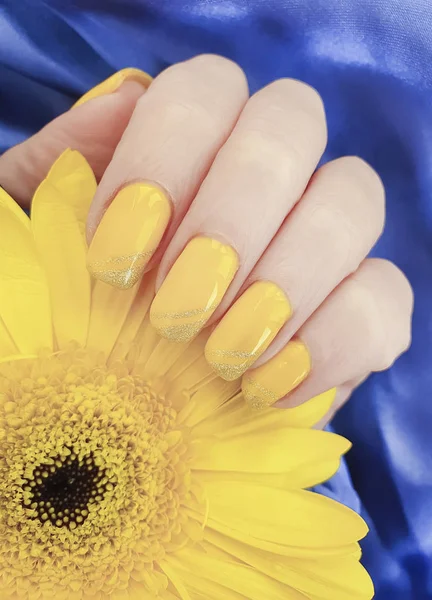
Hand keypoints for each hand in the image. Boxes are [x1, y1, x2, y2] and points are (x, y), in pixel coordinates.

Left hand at [0, 56, 412, 413]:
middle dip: (234, 213)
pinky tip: (268, 386)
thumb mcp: (31, 241)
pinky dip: (335, 342)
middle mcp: (267, 178)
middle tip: (177, 307)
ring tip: (222, 354)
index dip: (165, 159)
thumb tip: (121, 104)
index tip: (117, 255)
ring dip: (287, 276)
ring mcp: (323, 242)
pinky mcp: (360, 315)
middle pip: (291, 121)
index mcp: (191, 145)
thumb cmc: (65, 317)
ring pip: (353, 199)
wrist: (120, 413)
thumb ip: (53, 167)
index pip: (206, 92)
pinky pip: (385, 297)